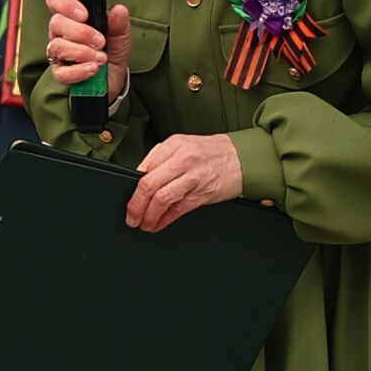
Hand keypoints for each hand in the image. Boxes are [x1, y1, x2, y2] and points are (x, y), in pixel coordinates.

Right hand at [44, 0, 128, 100]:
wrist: (113, 79)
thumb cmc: (112, 53)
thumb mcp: (120, 36)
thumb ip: (119, 23)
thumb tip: (119, 10)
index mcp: (71, 18)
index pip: (56, 1)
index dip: (65, 4)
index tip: (84, 15)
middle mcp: (60, 33)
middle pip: (56, 23)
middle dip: (81, 32)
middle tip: (100, 42)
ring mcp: (58, 54)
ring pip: (57, 46)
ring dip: (82, 51)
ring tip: (100, 58)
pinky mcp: (61, 74)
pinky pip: (61, 72)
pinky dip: (78, 71)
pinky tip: (92, 69)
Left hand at [127, 135, 244, 231]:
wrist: (242, 157)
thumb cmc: (211, 152)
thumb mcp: (183, 146)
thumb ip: (161, 159)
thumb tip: (139, 178)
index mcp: (173, 146)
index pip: (144, 169)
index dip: (132, 189)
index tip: (128, 200)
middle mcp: (182, 159)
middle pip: (149, 185)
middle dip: (136, 206)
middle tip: (131, 217)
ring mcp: (194, 177)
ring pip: (162, 198)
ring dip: (149, 216)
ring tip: (144, 223)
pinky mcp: (203, 193)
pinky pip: (178, 209)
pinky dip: (165, 220)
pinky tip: (159, 224)